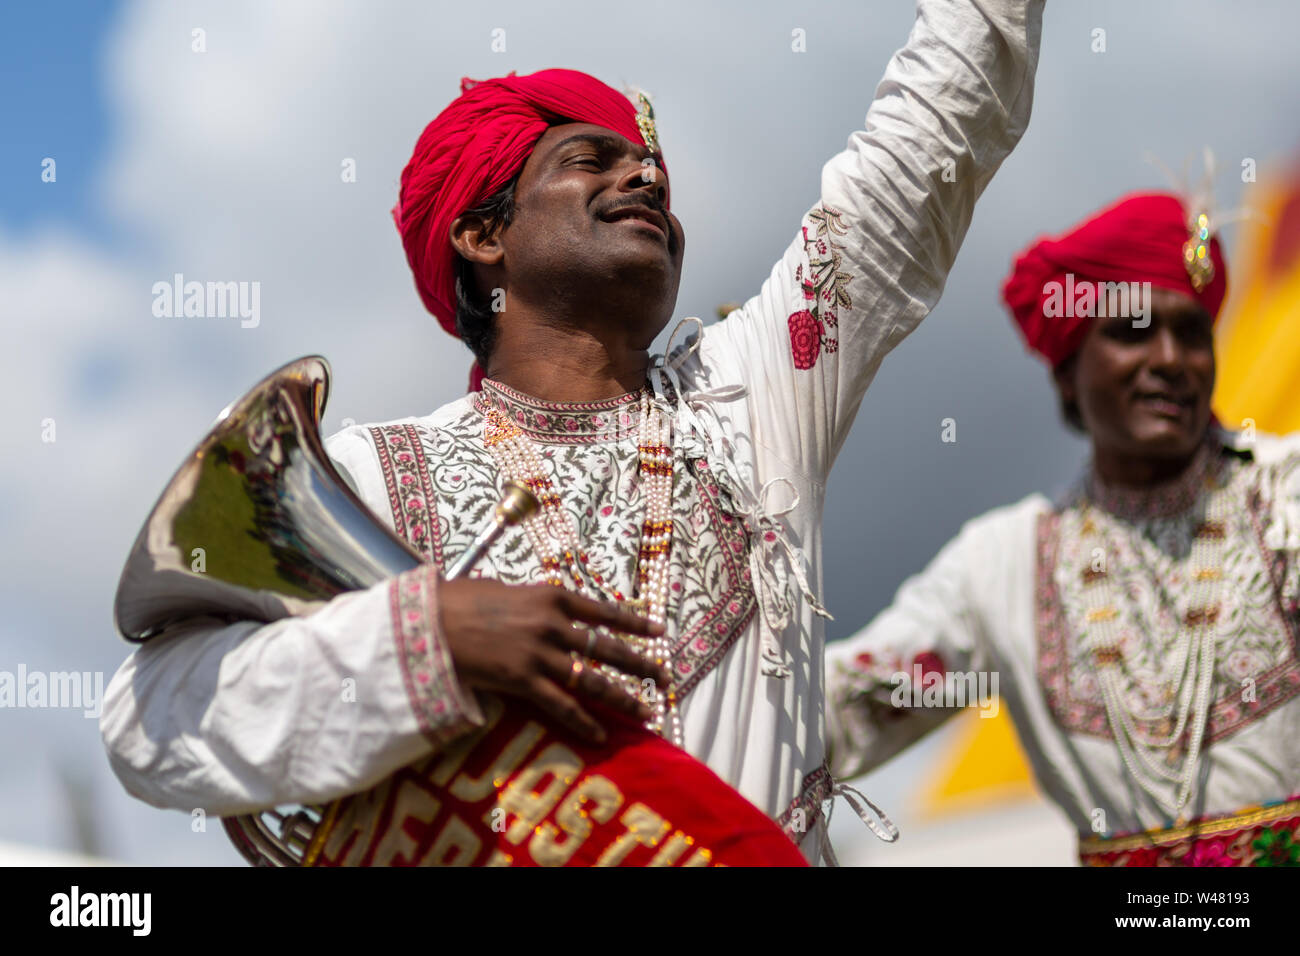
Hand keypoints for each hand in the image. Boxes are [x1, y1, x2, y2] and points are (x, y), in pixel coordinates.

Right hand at [438, 578, 671, 742]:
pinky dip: (584, 721)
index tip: (658, 631)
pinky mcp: (523, 681)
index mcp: (551, 596)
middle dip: (640, 663)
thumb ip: (532, 604)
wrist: (429, 622)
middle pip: (607, 647)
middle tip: (665, 675)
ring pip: (592, 679)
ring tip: (646, 711)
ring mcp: (540, 654)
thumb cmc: (459, 601)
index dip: (634, 623)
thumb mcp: (504, 590)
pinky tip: (601, 734)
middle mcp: (553, 624)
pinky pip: (562, 705)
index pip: (604, 611)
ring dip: (622, 697)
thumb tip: (546, 613)